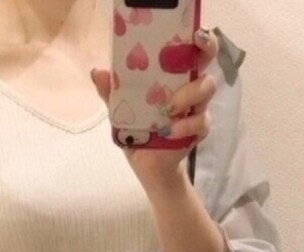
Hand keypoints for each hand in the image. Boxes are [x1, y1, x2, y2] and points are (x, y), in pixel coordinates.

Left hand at [90, 28, 218, 195]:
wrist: (149, 166)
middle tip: (191, 60)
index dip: (198, 39)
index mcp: (172, 76)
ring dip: (188, 95)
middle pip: (206, 63)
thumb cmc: (138, 132)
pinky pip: (202, 121)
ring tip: (169, 108)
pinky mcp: (200, 129)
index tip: (195, 34)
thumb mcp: (121, 112)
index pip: (190, 50)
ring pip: (206, 89)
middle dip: (205, 55)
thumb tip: (98, 73)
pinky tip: (170, 132)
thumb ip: (112, 94)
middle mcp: (189, 87)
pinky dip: (186, 126)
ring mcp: (197, 108)